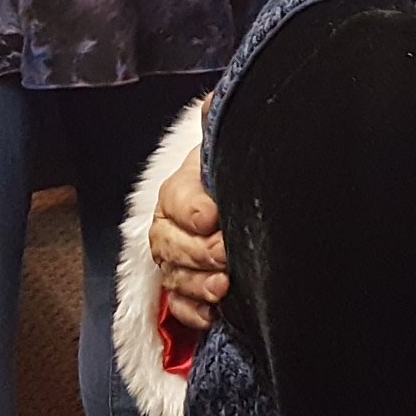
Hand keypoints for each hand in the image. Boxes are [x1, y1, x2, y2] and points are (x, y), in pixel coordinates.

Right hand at [148, 143, 229, 330]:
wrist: (246, 200)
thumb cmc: (235, 176)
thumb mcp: (231, 150)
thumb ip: (219, 126)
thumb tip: (214, 100)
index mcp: (181, 188)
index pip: (176, 198)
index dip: (192, 209)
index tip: (214, 217)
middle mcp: (171, 225)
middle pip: (169, 242)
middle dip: (198, 251)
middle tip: (227, 254)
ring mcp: (176, 259)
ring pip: (173, 276)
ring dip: (196, 285)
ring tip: (224, 286)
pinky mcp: (186, 288)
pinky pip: (179, 307)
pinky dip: (194, 313)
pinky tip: (214, 315)